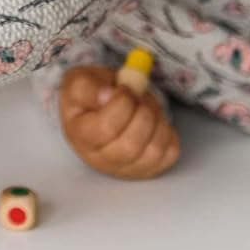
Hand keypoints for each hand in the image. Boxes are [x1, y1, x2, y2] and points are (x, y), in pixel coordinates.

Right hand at [59, 65, 179, 179]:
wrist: (99, 106)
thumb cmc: (90, 94)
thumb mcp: (80, 81)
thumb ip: (87, 87)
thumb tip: (106, 96)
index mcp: (80, 136)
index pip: (106, 128)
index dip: (122, 103)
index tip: (124, 89)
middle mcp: (101, 159)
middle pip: (130, 146)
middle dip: (142, 114)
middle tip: (138, 97)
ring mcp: (126, 168)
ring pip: (153, 151)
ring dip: (157, 121)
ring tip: (147, 108)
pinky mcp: (147, 168)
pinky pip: (169, 155)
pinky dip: (168, 133)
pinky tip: (154, 121)